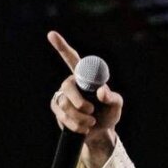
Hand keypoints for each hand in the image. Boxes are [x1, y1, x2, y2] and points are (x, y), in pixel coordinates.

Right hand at [47, 30, 121, 167]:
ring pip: (65, 104)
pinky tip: (83, 127)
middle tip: (91, 111)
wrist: (100, 133)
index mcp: (85, 77)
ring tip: (91, 122)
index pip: (72, 59)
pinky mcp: (58, 109)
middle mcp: (71, 83)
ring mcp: (63, 96)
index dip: (61, 46)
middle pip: (67, 86)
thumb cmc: (109, 114)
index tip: (51, 34)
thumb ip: (112, 97)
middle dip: (79, 102)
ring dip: (81, 117)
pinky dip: (75, 124)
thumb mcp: (116, 105)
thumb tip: (101, 92)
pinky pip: (62, 115)